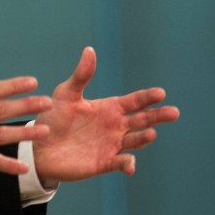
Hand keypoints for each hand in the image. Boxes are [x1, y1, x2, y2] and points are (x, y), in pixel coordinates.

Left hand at [33, 46, 179, 185]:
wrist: (41, 145)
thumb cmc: (54, 116)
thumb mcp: (66, 93)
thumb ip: (81, 75)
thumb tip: (90, 50)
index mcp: (109, 108)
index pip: (134, 101)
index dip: (148, 97)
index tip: (161, 93)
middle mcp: (115, 126)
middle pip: (142, 120)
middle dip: (158, 116)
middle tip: (174, 112)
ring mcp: (111, 145)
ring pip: (135, 141)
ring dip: (143, 138)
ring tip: (150, 133)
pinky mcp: (104, 162)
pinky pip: (119, 163)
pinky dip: (127, 164)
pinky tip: (129, 164)